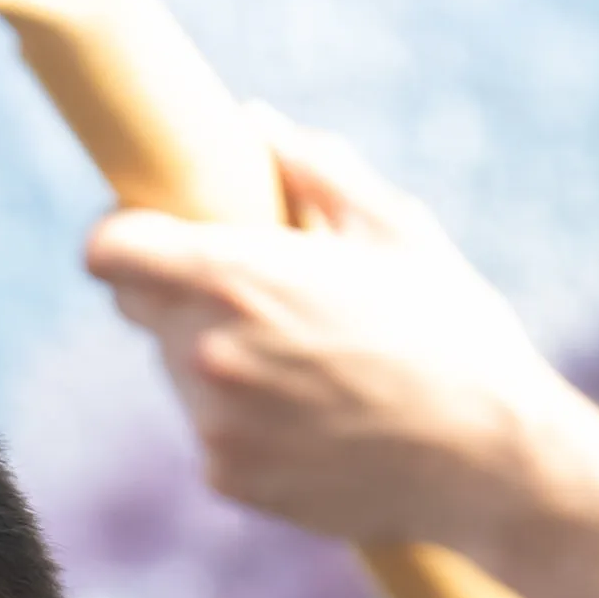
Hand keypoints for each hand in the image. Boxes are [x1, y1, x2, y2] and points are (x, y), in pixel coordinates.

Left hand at [82, 116, 596, 556]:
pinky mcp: (227, 476)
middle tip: (257, 292)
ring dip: (216, 356)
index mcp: (238, 275)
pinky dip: (243, 417)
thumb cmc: (453, 330)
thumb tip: (255, 121)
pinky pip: (210, 428)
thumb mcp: (396, 230)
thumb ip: (315, 170)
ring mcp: (212, 422)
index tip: (148, 232)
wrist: (488, 459)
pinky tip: (312, 413)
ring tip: (308, 359)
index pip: (110, 250)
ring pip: (177, 369)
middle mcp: (207, 351)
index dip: (122, 235)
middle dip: (182, 291)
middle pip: (142, 306)